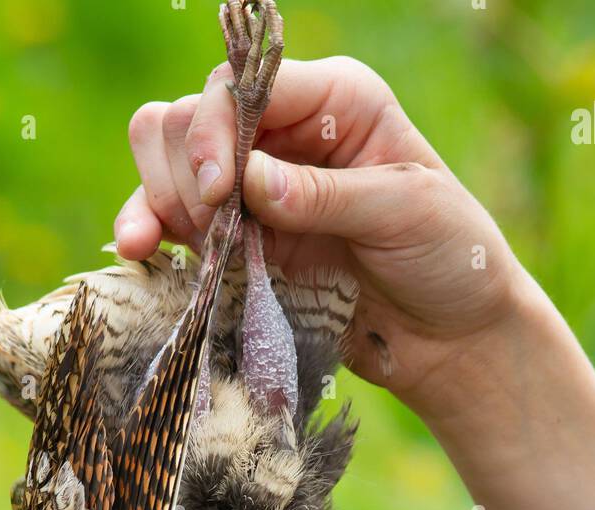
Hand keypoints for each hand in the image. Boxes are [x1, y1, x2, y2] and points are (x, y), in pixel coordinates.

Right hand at [115, 57, 519, 404]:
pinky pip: (171, 224)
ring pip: (165, 162)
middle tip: (214, 226)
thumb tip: (248, 181)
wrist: (453, 338)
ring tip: (182, 247)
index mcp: (333, 100)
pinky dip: (149, 233)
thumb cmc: (449, 259)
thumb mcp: (400, 213)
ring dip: (160, 201)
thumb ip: (323, 196)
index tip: (221, 193)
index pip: (242, 86)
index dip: (216, 129)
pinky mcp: (239, 245)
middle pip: (187, 116)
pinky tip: (141, 254)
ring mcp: (255, 190)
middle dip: (185, 169)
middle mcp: (283, 133)